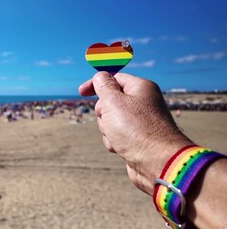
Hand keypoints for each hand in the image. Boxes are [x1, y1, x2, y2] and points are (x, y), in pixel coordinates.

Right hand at [78, 72, 192, 193]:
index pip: (114, 78)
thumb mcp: (113, 101)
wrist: (158, 162)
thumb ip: (103, 86)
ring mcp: (139, 122)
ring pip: (110, 121)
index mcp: (140, 88)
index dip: (96, 84)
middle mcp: (142, 103)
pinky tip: (121, 148)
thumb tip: (100, 76)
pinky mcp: (136, 139)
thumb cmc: (136, 128)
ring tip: (118, 137)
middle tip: (109, 118)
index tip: (81, 92)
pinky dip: (114, 141)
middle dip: (103, 112)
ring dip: (107, 129)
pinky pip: (116, 136)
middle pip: (110, 102)